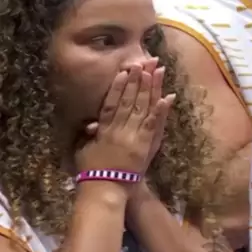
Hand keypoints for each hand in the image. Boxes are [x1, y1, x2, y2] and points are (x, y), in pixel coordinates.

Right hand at [76, 60, 174, 176]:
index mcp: (103, 128)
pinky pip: (153, 125)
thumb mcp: (84, 150)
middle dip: (139, 79)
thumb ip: (88, 135)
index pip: (112, 102)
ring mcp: (132, 136)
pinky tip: (167, 97)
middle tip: (145, 60)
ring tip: (157, 71)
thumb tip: (91, 123)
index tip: (126, 70)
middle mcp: (118, 128)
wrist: (105, 190)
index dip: (119, 85)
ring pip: (143, 108)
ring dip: (151, 88)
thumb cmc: (91, 172)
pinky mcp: (145, 145)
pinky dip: (160, 111)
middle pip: (130, 99)